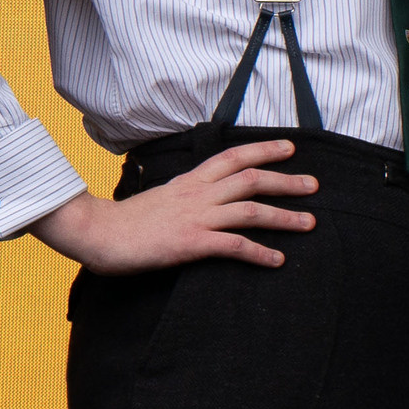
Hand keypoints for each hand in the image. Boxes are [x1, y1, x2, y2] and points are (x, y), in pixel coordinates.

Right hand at [35, 140, 312, 272]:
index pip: (233, 157)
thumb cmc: (124, 220)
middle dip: (287, 181)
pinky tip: (277, 260)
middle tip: (314, 185)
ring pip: (251, 210)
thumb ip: (184, 195)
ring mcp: (196, 217)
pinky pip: (234, 246)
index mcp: (190, 181)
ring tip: (310, 223)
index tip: (290, 148)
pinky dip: (259, 252)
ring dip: (285, 217)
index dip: (264, 150)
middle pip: (252, 179)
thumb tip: (200, 196)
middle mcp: (198, 194)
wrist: (95, 232)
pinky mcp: (191, 243)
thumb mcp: (160, 197)